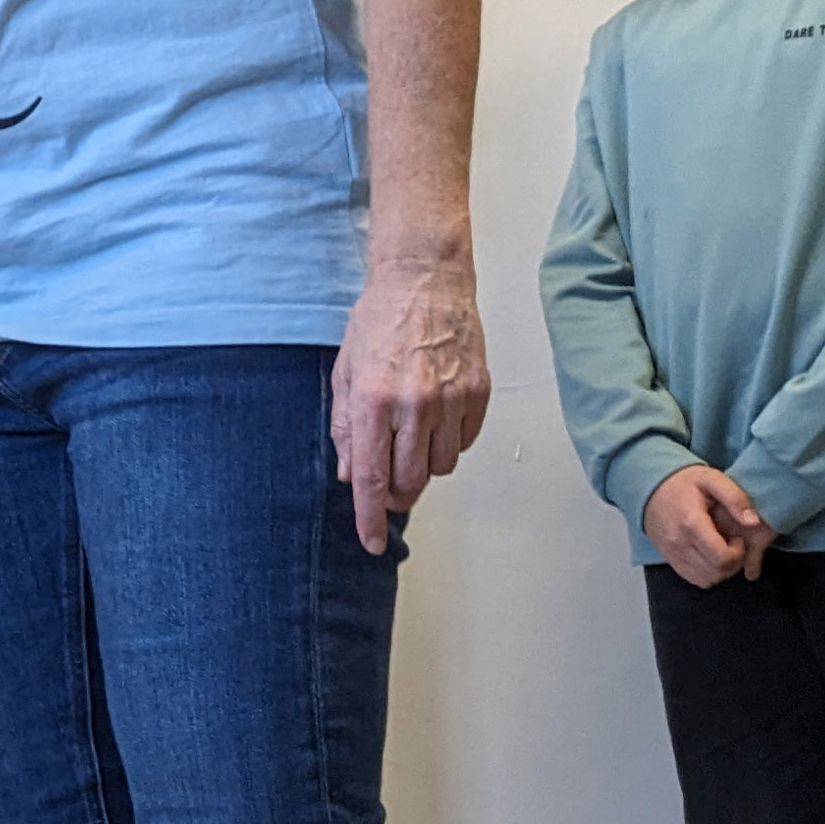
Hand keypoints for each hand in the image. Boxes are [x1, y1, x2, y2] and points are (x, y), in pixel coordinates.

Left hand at [333, 252, 490, 553]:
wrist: (425, 282)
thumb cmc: (380, 322)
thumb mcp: (346, 373)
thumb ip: (346, 427)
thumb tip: (350, 474)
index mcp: (374, 400)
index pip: (372, 477)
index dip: (369, 516)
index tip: (371, 541)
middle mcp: (415, 404)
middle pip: (410, 481)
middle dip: (396, 493)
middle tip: (388, 484)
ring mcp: (452, 400)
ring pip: (440, 468)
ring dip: (423, 467)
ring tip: (410, 439)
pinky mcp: (478, 394)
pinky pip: (464, 444)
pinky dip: (447, 444)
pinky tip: (434, 421)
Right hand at [643, 463, 772, 586]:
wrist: (649, 487)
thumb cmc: (684, 482)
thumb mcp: (712, 479)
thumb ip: (735, 498)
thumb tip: (754, 522)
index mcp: (692, 524)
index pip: (722, 558)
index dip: (739, 553)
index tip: (737, 537)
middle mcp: (679, 543)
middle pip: (716, 573)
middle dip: (734, 563)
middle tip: (732, 544)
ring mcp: (672, 554)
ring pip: (707, 580)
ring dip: (722, 571)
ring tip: (722, 550)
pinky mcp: (669, 559)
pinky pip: (694, 579)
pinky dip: (708, 573)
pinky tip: (709, 556)